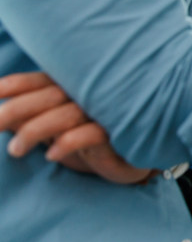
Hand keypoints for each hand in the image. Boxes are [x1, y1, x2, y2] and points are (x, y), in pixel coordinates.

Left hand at [0, 72, 151, 183]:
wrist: (129, 160)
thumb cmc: (87, 138)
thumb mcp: (52, 128)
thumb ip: (28, 118)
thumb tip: (1, 115)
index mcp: (71, 87)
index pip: (40, 81)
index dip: (17, 84)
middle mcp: (86, 95)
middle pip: (48, 96)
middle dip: (16, 109)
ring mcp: (102, 113)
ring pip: (66, 114)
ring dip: (36, 130)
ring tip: (15, 149)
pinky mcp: (117, 133)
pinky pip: (91, 134)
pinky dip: (69, 142)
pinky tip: (51, 154)